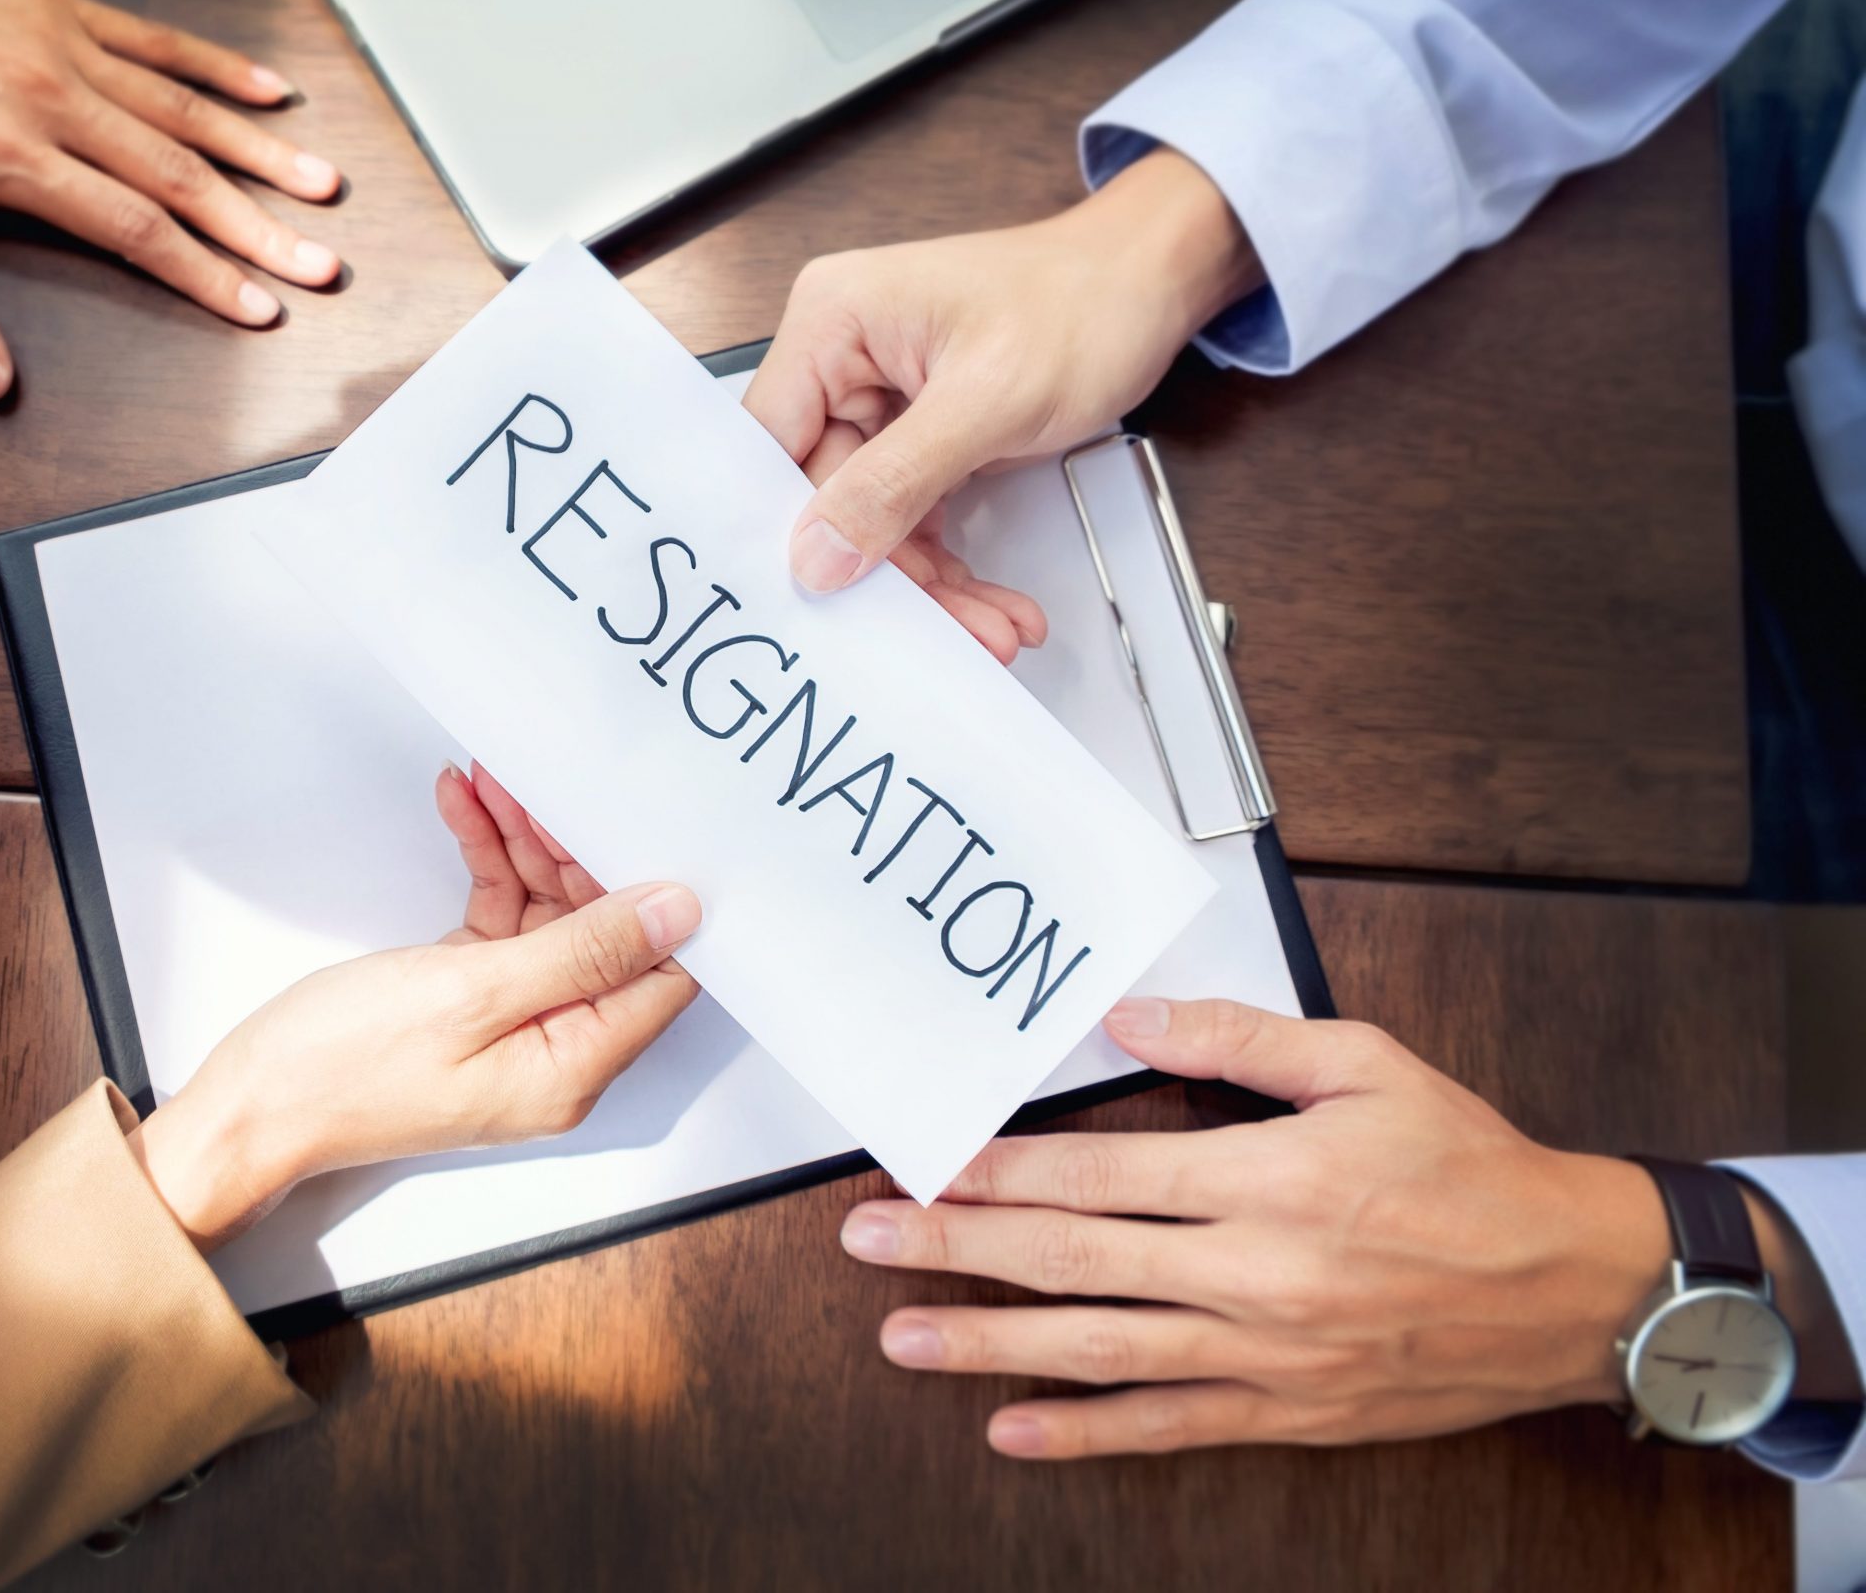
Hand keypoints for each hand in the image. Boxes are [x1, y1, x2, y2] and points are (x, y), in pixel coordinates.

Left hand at [0, 0, 344, 398]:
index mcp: (7, 157)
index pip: (133, 228)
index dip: (203, 274)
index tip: (255, 305)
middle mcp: (50, 98)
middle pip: (180, 174)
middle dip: (258, 227)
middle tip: (317, 264)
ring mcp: (62, 46)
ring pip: (184, 108)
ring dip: (261, 150)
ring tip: (321, 186)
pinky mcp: (60, 5)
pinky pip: (157, 40)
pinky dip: (219, 66)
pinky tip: (271, 90)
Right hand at [132, 763, 700, 1248]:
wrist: (252, 1103)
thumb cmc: (344, 1067)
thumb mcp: (471, 994)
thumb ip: (583, 952)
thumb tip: (679, 914)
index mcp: (573, 1066)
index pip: (661, 973)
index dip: (655, 897)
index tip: (632, 824)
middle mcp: (555, 1048)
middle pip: (602, 932)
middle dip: (572, 852)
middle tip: (537, 785)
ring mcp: (512, 1022)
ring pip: (548, 914)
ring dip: (522, 844)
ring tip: (490, 781)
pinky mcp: (470, 997)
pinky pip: (501, 919)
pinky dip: (486, 865)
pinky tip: (464, 809)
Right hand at [743, 148, 1261, 660]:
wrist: (1151, 287)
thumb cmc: (1083, 302)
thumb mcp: (987, 400)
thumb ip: (894, 481)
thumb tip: (818, 552)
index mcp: (832, 322)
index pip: (771, 445)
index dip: (787, 524)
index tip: (818, 596)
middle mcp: (842, 359)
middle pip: (826, 496)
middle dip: (889, 571)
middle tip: (947, 627)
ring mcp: (879, 401)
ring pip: (872, 520)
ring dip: (930, 582)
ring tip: (988, 624)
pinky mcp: (917, 435)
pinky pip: (911, 516)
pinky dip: (949, 564)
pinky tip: (989, 599)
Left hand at [841, 997, 1686, 1458]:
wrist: (1579, 1288)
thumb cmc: (1474, 1167)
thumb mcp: (1366, 1066)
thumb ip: (1239, 1037)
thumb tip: (1132, 1013)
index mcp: (1268, 1179)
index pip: (1097, 1177)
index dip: (999, 1174)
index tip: (925, 1165)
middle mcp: (1255, 1272)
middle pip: (1074, 1262)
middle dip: (956, 1250)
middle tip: (867, 1240)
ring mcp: (1268, 1351)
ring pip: (1100, 1350)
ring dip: (991, 1345)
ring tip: (903, 1336)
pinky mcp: (1290, 1411)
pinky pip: (1169, 1425)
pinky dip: (1085, 1432)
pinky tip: (1013, 1429)